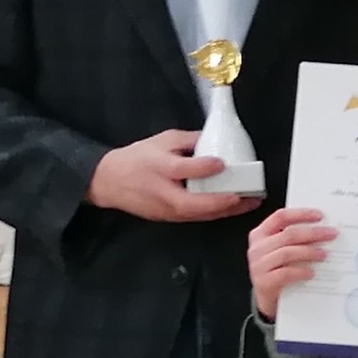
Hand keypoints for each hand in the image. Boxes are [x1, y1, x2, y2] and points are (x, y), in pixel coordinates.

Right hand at [88, 129, 256, 222]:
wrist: (108, 181)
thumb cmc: (137, 159)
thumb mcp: (162, 140)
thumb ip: (190, 140)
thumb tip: (216, 139)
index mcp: (161, 167)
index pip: (183, 169)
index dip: (204, 167)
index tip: (223, 163)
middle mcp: (164, 192)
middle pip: (195, 203)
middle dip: (223, 202)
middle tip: (247, 195)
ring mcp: (166, 209)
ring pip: (199, 215)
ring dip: (225, 211)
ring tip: (249, 203)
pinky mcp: (169, 218)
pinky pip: (195, 218)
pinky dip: (215, 214)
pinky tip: (231, 208)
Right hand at [248, 207, 337, 318]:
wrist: (268, 297)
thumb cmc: (279, 269)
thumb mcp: (284, 250)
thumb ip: (297, 239)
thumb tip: (324, 229)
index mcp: (261, 234)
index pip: (280, 217)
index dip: (301, 214)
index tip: (320, 215)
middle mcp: (257, 248)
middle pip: (288, 234)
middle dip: (313, 233)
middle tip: (331, 234)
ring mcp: (258, 265)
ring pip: (287, 253)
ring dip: (309, 252)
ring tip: (323, 254)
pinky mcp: (263, 282)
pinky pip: (285, 273)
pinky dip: (301, 271)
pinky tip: (311, 272)